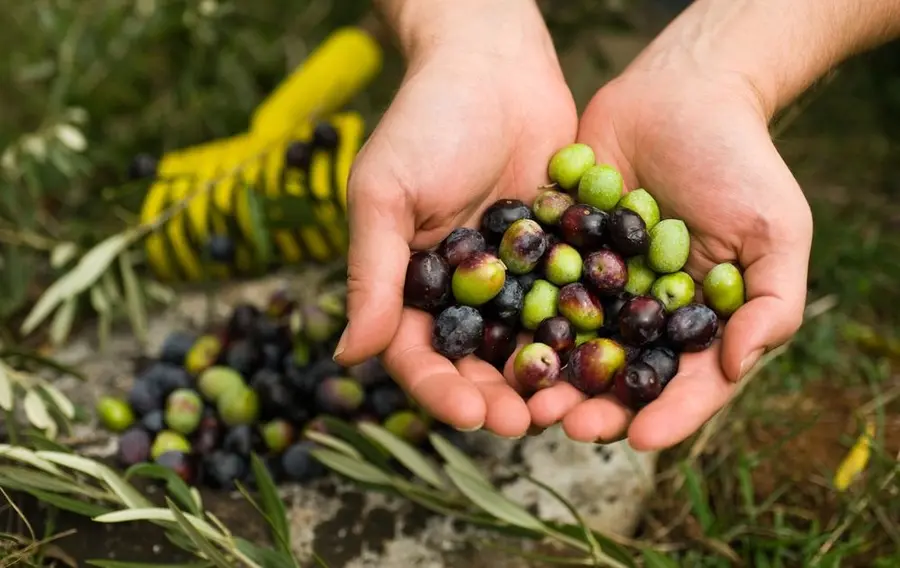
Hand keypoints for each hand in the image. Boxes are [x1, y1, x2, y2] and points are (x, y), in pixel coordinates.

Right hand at [334, 9, 577, 437]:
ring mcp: (513, 279)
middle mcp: (462, 292)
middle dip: (496, 397)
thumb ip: (372, 272)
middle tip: (525, 422)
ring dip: (543, 380)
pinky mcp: (560, 258)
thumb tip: (348, 356)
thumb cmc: (426, 120)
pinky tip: (606, 357)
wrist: (494, 64)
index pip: (417, 354)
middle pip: (476, 363)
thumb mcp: (385, 193)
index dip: (439, 389)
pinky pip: (571, 305)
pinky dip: (585, 334)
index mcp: (410, 286)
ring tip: (568, 406)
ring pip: (527, 345)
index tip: (469, 411)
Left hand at [528, 63, 812, 449]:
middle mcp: (639, 312)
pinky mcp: (555, 251)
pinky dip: (516, 315)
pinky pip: (534, 289)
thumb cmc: (740, 161)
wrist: (682, 92)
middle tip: (564, 423)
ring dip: (546, 374)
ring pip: (568, 343)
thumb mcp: (775, 229)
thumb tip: (738, 364)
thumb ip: (771, 301)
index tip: (641, 439)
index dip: (666, 415)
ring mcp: (594, 284)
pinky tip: (496, 336)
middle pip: (617, 374)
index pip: (683, 382)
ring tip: (524, 395)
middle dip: (592, 404)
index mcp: (693, 322)